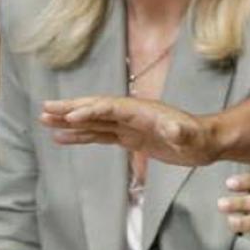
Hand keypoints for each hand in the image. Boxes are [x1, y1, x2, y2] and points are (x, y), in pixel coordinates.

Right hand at [40, 96, 218, 166]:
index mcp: (143, 111)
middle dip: (70, 108)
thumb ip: (180, 133)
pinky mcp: (129, 137)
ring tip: (44, 120)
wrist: (205, 142)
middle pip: (96, 108)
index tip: (69, 117)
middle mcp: (132, 114)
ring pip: (93, 121)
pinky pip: (99, 134)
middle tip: (44, 108)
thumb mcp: (191, 137)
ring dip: (69, 120)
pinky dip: (80, 135)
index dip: (91, 111)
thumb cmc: (199, 138)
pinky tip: (62, 137)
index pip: (111, 108)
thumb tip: (173, 129)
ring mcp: (128, 125)